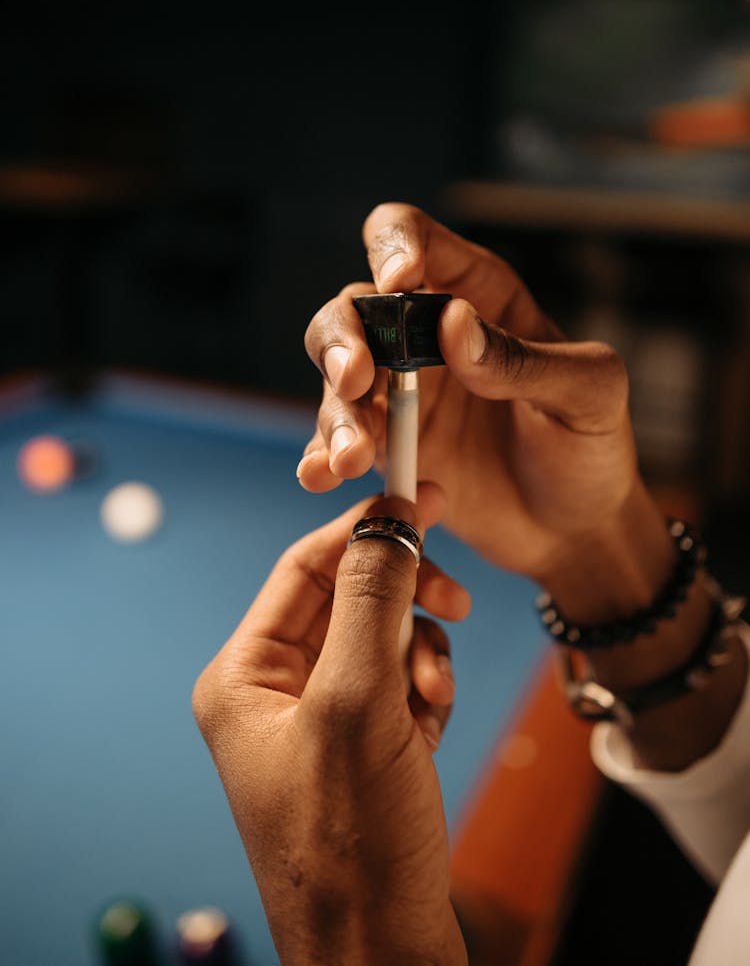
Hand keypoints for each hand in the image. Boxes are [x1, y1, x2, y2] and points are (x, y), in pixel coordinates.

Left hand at [192, 487, 469, 965]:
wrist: (385, 957)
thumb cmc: (352, 846)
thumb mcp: (359, 705)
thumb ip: (373, 601)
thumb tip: (387, 518)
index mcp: (245, 679)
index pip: (305, 569)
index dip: (363, 528)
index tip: (423, 497)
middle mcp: (276, 696)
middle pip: (351, 601)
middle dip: (406, 602)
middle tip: (455, 597)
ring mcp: (322, 726)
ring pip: (386, 642)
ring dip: (423, 656)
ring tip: (431, 700)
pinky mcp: (366, 752)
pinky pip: (405, 687)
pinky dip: (430, 695)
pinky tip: (433, 732)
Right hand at [300, 203, 671, 613]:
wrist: (576, 531)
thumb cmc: (591, 447)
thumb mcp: (587, 395)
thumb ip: (522, 359)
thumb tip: (451, 322)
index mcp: (477, 294)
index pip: (412, 238)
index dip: (393, 247)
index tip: (398, 284)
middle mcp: (425, 334)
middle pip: (353, 305)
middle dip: (343, 336)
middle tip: (356, 381)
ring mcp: (399, 391)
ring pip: (336, 373)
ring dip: (334, 411)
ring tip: (352, 460)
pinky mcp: (385, 446)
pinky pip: (336, 439)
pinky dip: (320, 454)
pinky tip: (320, 475)